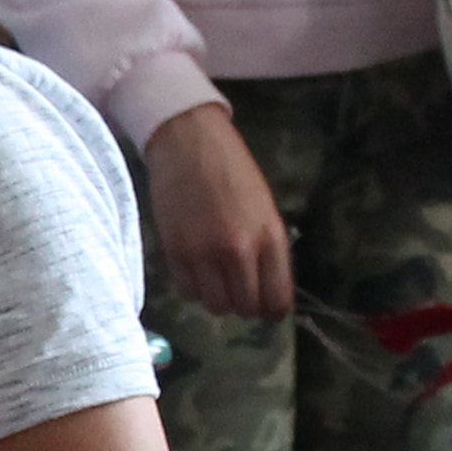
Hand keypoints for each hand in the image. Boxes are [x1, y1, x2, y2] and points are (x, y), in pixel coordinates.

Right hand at [142, 102, 291, 319]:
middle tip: (238, 287)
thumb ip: (268, 250)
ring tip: (215, 275)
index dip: (272, 310)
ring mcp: (204, 253)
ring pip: (215, 305)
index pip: (277, 301)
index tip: (266, 305)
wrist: (188, 141)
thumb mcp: (264, 208)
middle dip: (244, 304)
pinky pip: (187, 291)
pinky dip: (193, 286)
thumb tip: (267, 290)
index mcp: (269, 238)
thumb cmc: (232, 169)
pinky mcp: (175, 251)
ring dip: (217, 297)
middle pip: (245, 309)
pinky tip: (195, 267)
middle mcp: (239, 251)